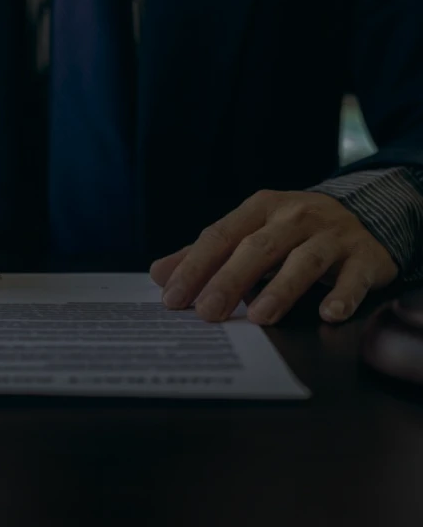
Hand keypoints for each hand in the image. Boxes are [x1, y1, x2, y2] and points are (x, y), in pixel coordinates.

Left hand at [149, 190, 398, 324]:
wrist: (367, 213)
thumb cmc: (293, 230)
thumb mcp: (250, 232)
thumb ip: (205, 254)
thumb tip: (159, 274)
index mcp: (260, 208)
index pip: (220, 236)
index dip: (194, 267)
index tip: (172, 298)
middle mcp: (294, 216)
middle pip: (257, 248)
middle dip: (229, 280)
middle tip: (207, 312)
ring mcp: (332, 235)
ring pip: (304, 260)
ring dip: (281, 289)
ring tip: (260, 317)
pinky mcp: (366, 257)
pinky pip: (354, 277)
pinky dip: (342, 295)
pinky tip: (328, 314)